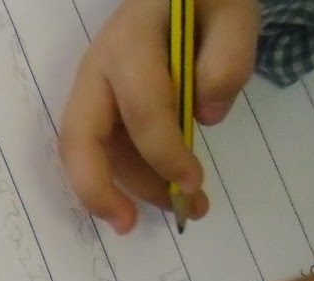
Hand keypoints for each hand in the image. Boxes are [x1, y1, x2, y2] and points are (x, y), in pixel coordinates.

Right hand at [59, 0, 258, 232]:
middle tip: (129, 225)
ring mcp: (95, 91)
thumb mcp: (234, 12)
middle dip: (98, 190)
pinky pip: (108, 150)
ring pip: (93, 153)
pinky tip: (167, 190)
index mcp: (129, 44)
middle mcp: (97, 71)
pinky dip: (132, 178)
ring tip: (183, 209)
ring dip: (129, 190)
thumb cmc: (208, 0)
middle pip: (79, 140)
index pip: (141, 110)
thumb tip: (204, 116)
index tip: (194, 184)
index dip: (164, 154)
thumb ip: (227, 59)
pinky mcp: (104, 107)